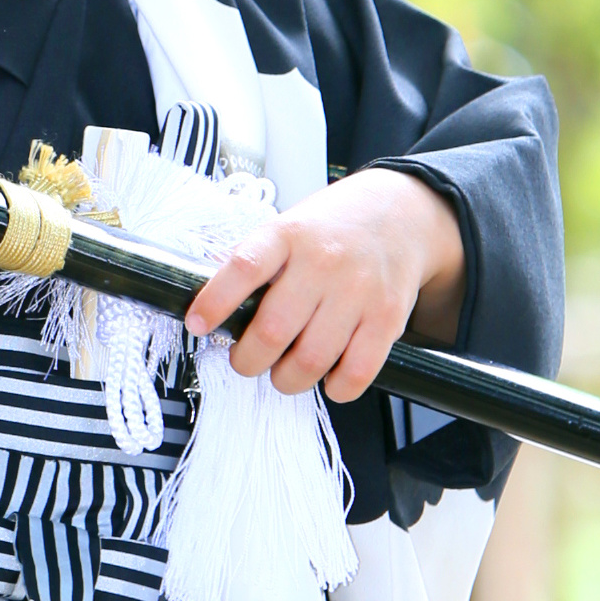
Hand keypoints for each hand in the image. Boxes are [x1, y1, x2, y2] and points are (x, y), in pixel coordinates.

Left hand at [184, 168, 464, 401]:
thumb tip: (213, 309)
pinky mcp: (387, 318)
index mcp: (288, 234)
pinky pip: (355, 374)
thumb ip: (258, 263)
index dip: (214, 303)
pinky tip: (327, 375)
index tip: (197, 325)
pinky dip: (334, 388)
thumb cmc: (333, 227)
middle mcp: (323, 262)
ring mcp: (358, 291)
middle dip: (247, 361)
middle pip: (272, 331)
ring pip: (309, 361)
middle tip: (246, 360)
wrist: (402, 213)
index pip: (243, 269)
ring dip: (286, 379)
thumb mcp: (289, 225)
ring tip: (283, 372)